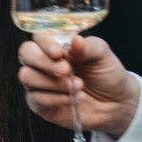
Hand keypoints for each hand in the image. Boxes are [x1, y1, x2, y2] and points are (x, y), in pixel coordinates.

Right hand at [17, 35, 138, 136]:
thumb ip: (87, 46)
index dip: (44, 43)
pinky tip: (74, 98)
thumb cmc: (107, 74)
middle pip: (25, 54)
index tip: (59, 53)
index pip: (38, 37)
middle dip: (44, 62)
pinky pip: (36, 99)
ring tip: (77, 85)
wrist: (115, 103)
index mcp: (56, 45)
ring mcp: (39, 83)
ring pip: (27, 76)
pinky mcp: (40, 104)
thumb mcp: (103, 55)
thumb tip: (74, 39)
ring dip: (52, 82)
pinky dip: (56, 98)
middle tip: (66, 70)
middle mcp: (43, 62)